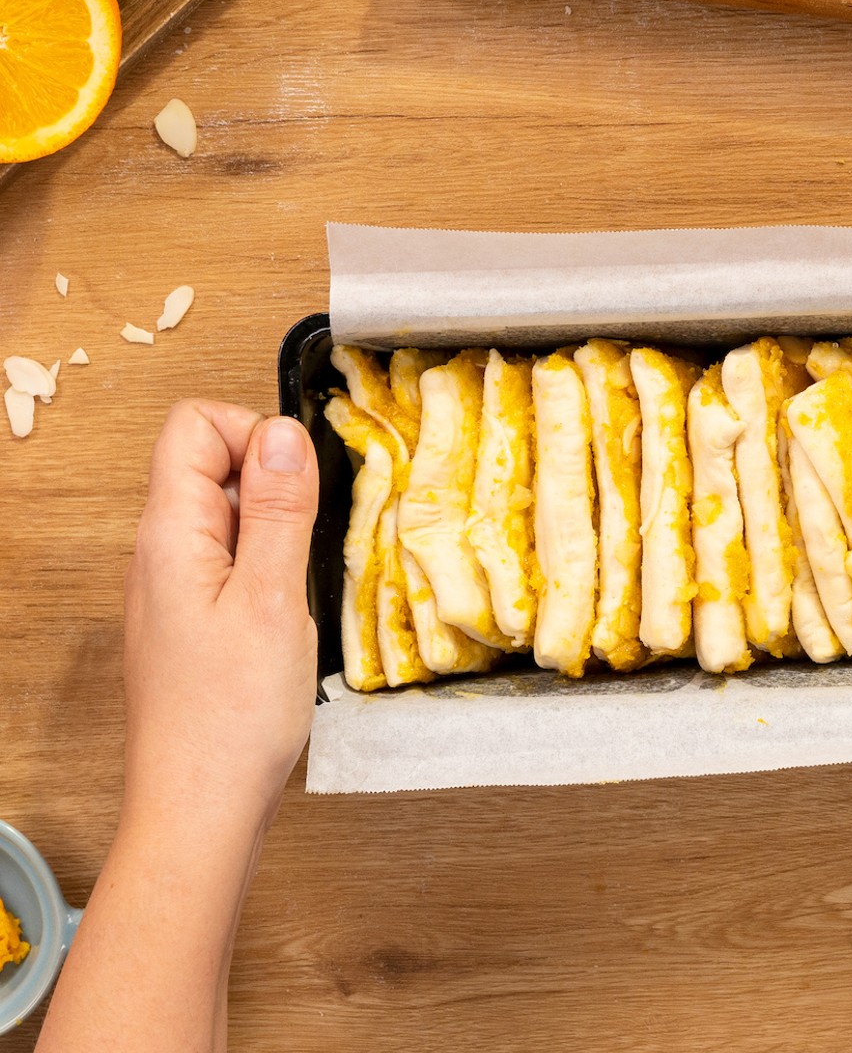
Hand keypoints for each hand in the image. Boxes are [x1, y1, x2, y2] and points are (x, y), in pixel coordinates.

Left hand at [123, 400, 318, 829]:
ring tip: (301, 581)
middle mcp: (160, 552)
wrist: (201, 808)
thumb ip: (278, 509)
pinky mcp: (194, 619)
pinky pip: (231, 560)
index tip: (299, 484)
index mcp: (168, 533)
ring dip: (276, 528)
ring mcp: (175, 587)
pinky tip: (290, 610)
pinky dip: (269, 566)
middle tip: (310, 538)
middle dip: (274, 481)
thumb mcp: (271, 597)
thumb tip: (283, 429)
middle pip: (212, 463)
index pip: (194, 424)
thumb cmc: (232, 716)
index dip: (253, 432)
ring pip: (227, 515)